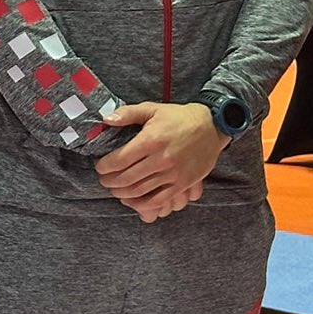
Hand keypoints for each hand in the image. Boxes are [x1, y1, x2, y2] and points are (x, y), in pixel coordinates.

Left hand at [96, 102, 226, 222]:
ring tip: (116, 189)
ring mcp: (174, 174)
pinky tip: (134, 200)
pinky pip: (160, 199)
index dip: (104, 167)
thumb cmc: (179, 117)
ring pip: (140, 191)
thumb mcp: (152, 109)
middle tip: (105, 180)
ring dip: (122, 193)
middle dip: (110, 182)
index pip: (118, 161)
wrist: (212, 126)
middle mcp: (161, 159)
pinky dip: (143, 204)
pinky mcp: (184, 183)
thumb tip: (105, 119)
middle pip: (126, 179)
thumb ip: (127, 113)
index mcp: (151, 141)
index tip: (100, 167)